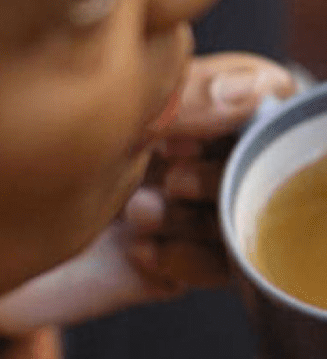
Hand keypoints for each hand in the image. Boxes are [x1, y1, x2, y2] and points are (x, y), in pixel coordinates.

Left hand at [0, 54, 294, 334]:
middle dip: (225, 173)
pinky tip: (140, 253)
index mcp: (182, 98)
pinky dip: (188, 262)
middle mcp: (192, 151)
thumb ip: (189, 93)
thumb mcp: (114, 111)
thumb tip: (267, 89)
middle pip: (266, 158)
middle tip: (173, 178)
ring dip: (203, 221)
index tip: (211, 124)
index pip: (267, 92)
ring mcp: (186, 210)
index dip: (258, 111)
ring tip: (140, 219)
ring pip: (249, 216)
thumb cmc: (29, 152)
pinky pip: (219, 269)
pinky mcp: (172, 266)